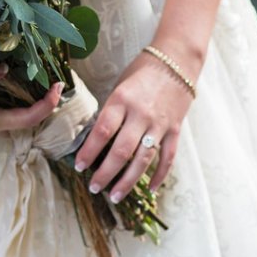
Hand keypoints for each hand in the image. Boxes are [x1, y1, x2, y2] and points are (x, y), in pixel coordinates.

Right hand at [0, 63, 64, 136]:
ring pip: (18, 108)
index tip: (58, 87)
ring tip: (44, 75)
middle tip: (57, 79)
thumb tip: (5, 67)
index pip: (29, 117)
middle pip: (29, 115)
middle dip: (45, 99)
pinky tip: (19, 74)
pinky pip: (6, 101)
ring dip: (32, 94)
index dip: (47, 104)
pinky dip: (15, 89)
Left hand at [73, 49, 196, 201]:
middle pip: (121, 151)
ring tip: (115, 196)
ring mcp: (160, 124)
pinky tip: (151, 189)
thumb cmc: (142, 71)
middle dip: (106, 173)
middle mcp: (140, 114)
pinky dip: (160, 175)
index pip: (102, 131)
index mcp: (122, 100)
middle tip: (94, 188)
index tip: (79, 166)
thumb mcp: (119, 85)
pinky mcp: (175, 129)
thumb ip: (111, 110)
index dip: (89, 152)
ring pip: (143, 160)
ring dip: (128, 181)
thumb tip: (96, 136)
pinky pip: (168, 157)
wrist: (177, 60)